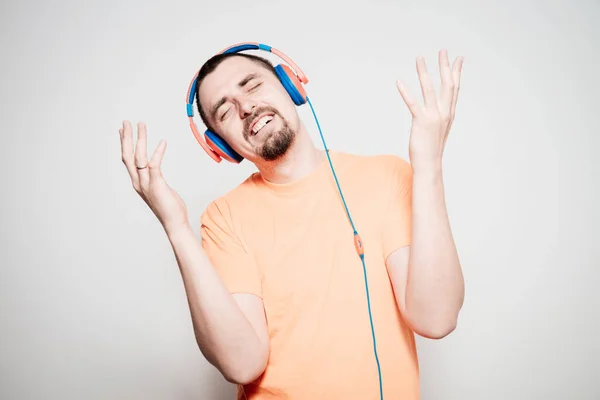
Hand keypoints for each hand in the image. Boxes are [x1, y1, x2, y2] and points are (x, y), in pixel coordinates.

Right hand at [119, 121, 188, 232]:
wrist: (174, 223)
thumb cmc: (169, 207)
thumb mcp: (159, 190)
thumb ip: (155, 180)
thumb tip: (155, 171)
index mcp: (138, 182)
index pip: (128, 160)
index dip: (124, 144)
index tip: (123, 131)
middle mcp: (138, 182)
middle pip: (128, 156)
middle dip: (127, 138)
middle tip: (126, 122)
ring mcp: (146, 184)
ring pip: (138, 157)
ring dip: (140, 140)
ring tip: (141, 125)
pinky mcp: (156, 185)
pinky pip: (154, 165)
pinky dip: (158, 152)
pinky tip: (163, 142)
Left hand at [396, 49, 463, 171]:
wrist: (429, 165)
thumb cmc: (431, 149)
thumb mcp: (439, 130)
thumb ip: (440, 117)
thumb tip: (439, 110)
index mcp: (449, 113)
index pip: (455, 88)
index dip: (457, 72)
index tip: (458, 58)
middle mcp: (444, 113)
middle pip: (447, 84)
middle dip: (445, 66)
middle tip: (443, 50)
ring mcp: (433, 117)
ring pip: (430, 89)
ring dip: (424, 72)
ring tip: (420, 58)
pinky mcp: (421, 122)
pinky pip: (413, 103)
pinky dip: (405, 92)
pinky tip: (399, 81)